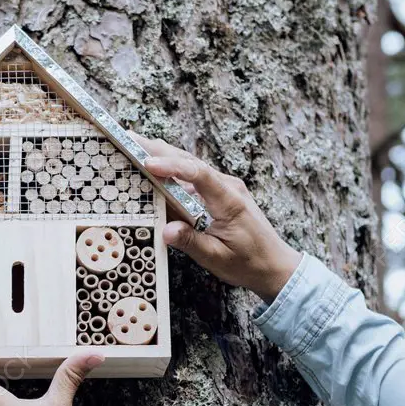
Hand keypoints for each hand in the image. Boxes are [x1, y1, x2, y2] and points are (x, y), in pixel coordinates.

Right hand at [132, 132, 301, 302]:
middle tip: (129, 139)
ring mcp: (224, 188)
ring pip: (190, 165)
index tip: (148, 164)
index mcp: (229, 201)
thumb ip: (191, 242)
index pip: (199, 174)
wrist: (275, 266)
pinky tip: (153, 168)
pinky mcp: (219, 193)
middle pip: (190, 161)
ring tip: (134, 146)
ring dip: (163, 156)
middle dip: (158, 149)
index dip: (172, 167)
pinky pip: (193, 177)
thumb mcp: (217, 258)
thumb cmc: (249, 263)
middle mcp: (228, 187)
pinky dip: (171, 170)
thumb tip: (165, 230)